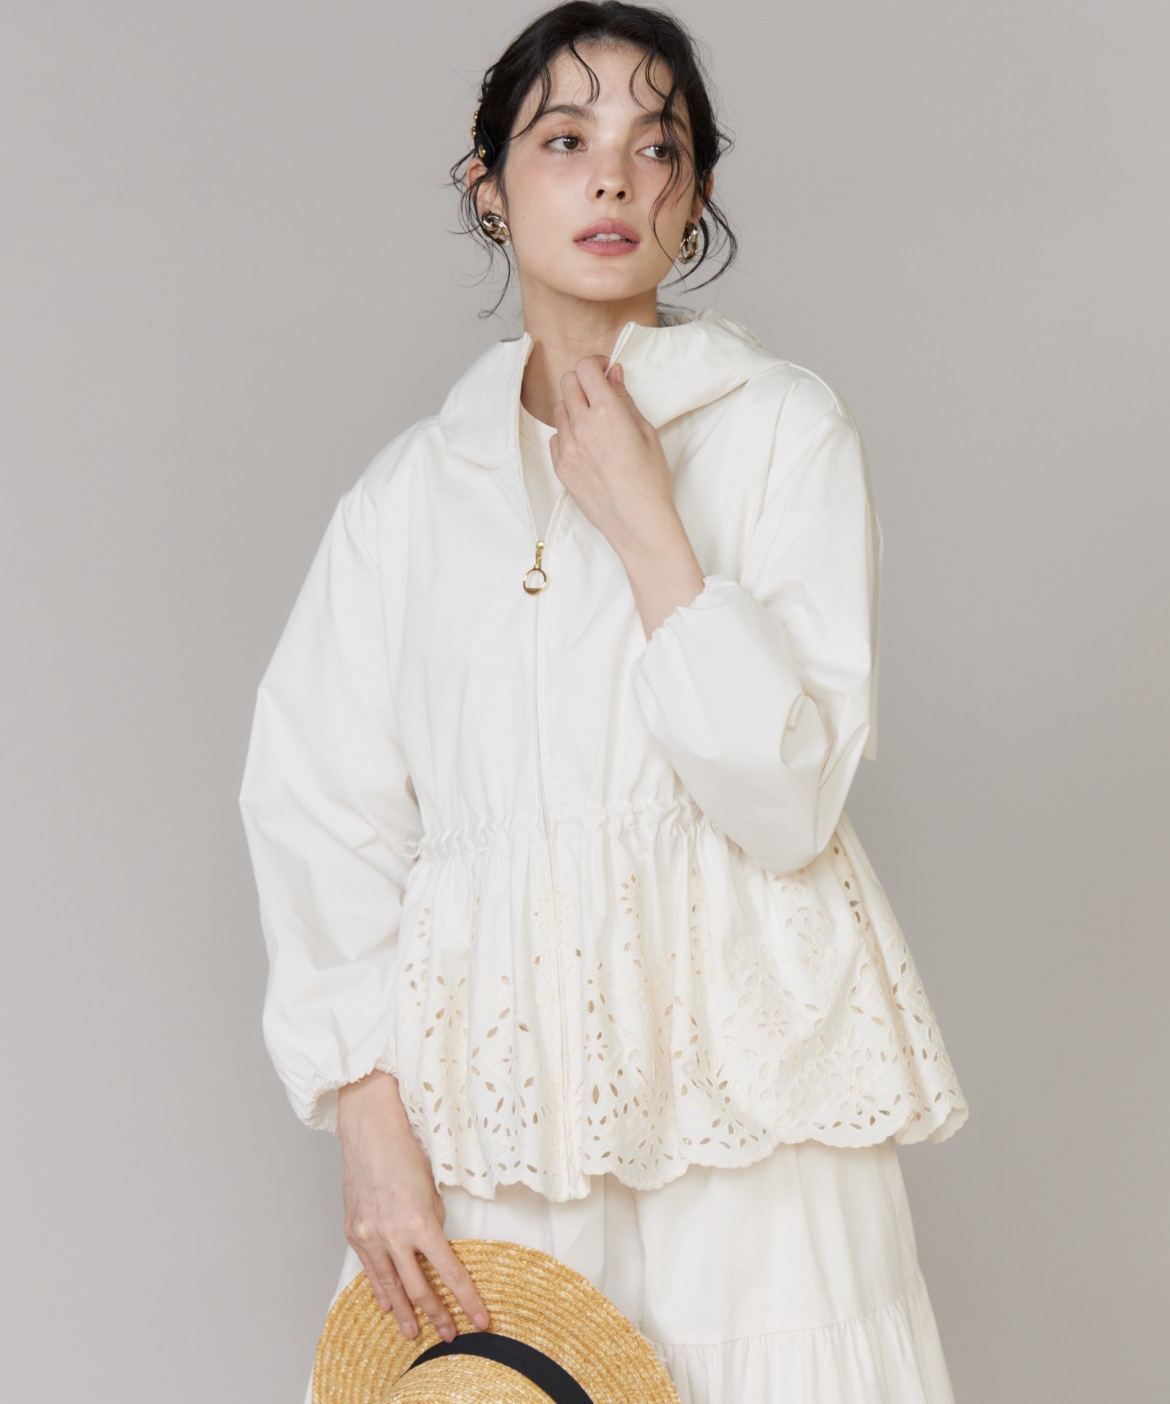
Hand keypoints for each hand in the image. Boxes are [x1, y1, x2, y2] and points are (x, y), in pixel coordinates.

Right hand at [336, 1071, 489, 1341]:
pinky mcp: (354, 1233)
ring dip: (404, 1313)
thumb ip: (433, 1220)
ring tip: (413, 1333)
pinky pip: (370, 1270)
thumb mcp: (431, 1188)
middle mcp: (393, 1236)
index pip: (449, 1273)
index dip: (467, 1300)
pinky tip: (387, 1305)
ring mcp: (370, 1237)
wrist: (369, 1132)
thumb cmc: (404, 1152)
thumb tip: (434, 1244)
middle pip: (419, 1288)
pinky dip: (379, 1290)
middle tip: (450, 1335)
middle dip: (437, 1314)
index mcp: (420, 1224)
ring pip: (391, 1287)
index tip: (479, 1319)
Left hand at [550, 356, 677, 554]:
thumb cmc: (650, 480)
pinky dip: (567, 433)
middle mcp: (582, 426)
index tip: (604, 369)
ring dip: (574, 406)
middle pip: (567, 383)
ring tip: (594, 421)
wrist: (637, 521)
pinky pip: (556, 437)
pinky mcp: (560, 467)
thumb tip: (613, 375)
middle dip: (582, 381)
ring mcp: (567, 447)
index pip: (585, 369)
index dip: (595, 364)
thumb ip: (625, 400)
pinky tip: (586, 444)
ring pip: (559, 409)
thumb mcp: (646, 433)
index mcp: (608, 413)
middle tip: (598, 392)